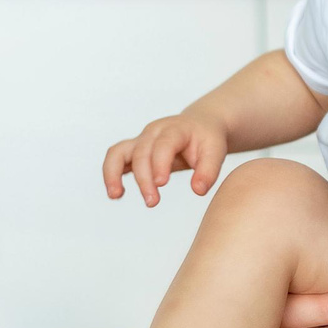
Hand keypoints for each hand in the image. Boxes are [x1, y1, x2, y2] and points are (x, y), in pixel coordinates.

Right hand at [101, 109, 227, 206]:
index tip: (161, 184)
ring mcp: (141, 140)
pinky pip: (115, 159)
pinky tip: (116, 194)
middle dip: (143, 178)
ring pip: (118, 152)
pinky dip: (111, 174)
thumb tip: (198, 191)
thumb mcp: (216, 152)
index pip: (164, 144)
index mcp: (176, 129)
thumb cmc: (207, 139)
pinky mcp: (134, 150)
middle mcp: (154, 132)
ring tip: (115, 195)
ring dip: (113, 173)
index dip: (160, 163)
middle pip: (141, 152)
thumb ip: (209, 171)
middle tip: (152, 202)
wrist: (199, 125)